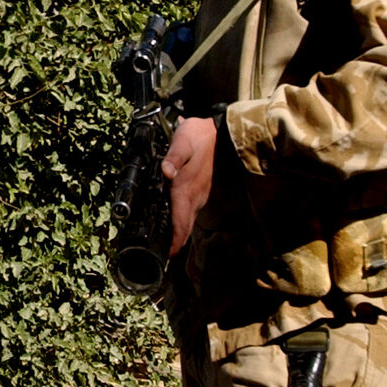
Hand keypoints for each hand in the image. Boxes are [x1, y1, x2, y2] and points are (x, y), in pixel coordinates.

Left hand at [160, 116, 217, 256]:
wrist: (221, 132)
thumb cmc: (199, 137)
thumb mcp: (183, 142)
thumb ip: (174, 158)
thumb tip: (167, 172)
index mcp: (186, 189)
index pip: (180, 222)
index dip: (175, 240)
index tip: (168, 255)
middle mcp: (195, 197)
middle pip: (184, 226)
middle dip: (176, 243)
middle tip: (165, 255)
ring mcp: (200, 194)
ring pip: (188, 220)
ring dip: (180, 233)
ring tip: (169, 244)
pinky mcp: (201, 190)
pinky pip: (191, 211)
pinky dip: (183, 221)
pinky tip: (177, 222)